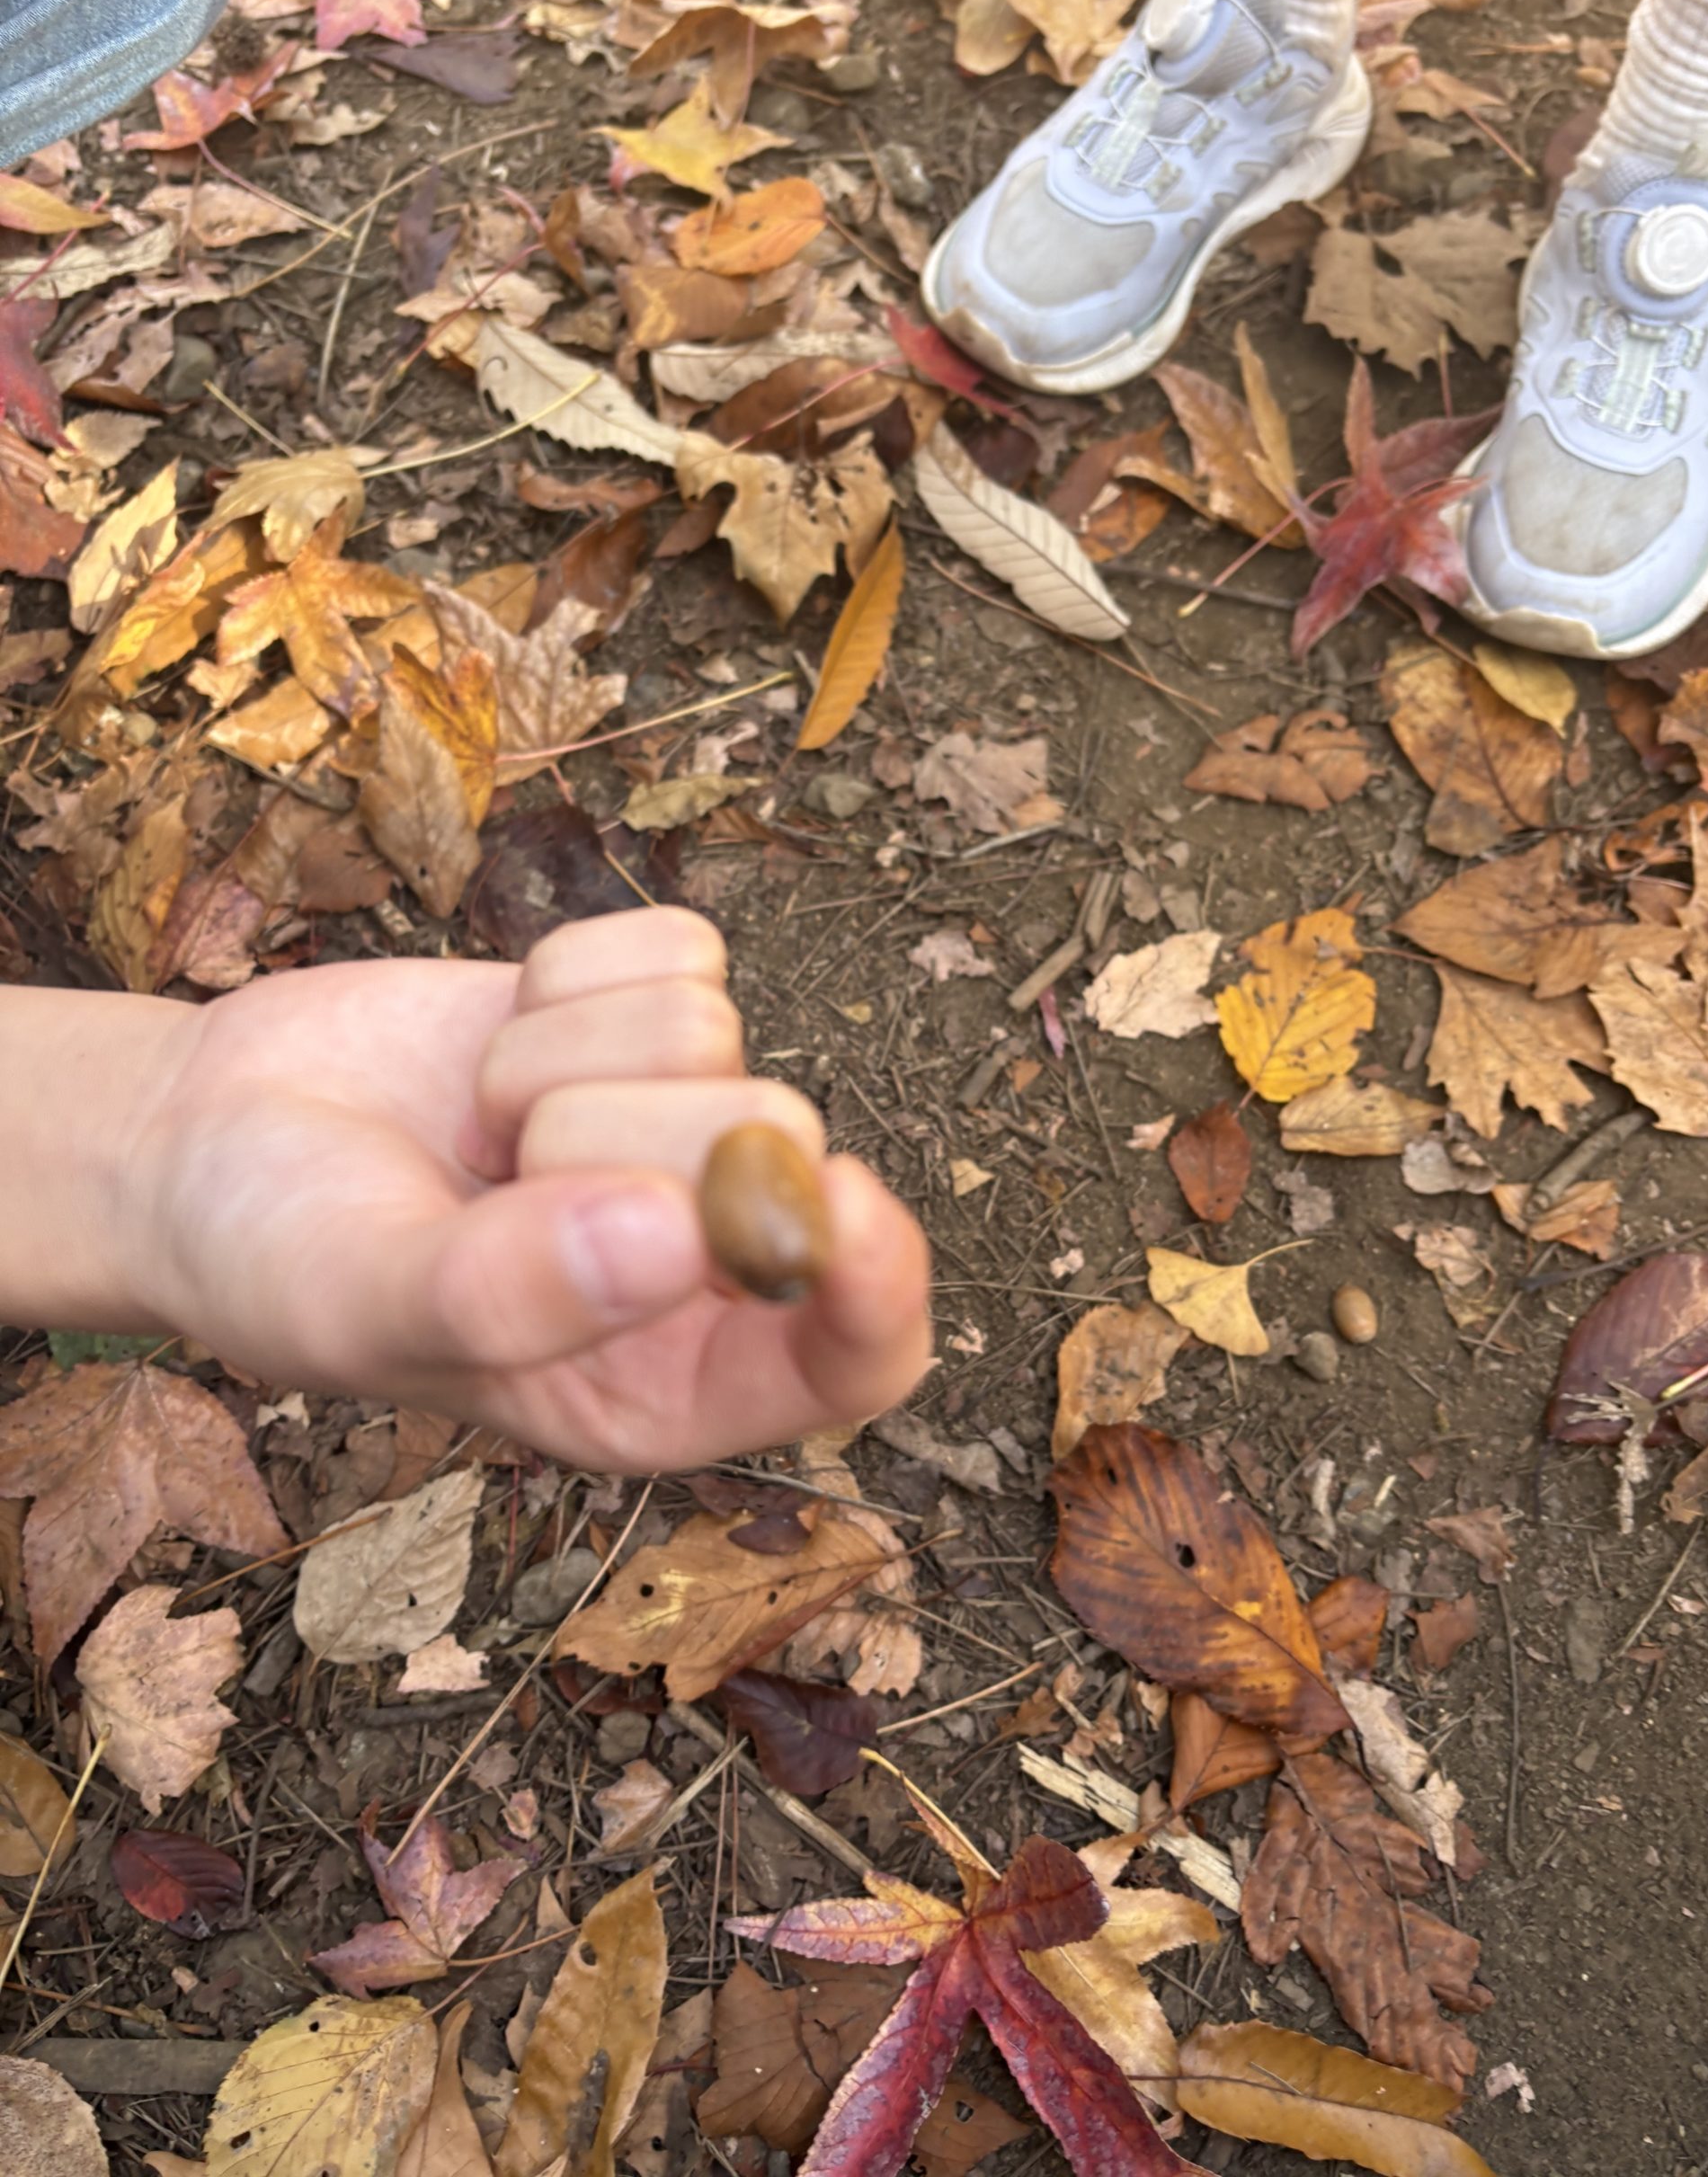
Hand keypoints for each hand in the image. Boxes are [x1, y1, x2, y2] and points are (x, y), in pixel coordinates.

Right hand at [129, 911, 930, 1470]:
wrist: (203, 1137)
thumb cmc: (279, 1258)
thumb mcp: (362, 1306)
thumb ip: (509, 1294)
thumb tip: (680, 1234)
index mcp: (666, 1385)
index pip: (853, 1360)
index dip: (879, 1283)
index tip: (837, 1198)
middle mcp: (703, 1262)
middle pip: (774, 1139)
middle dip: (615, 1128)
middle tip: (493, 1166)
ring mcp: (684, 1126)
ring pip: (712, 1029)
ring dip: (561, 1055)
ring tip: (480, 1126)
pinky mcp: (651, 1018)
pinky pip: (679, 947)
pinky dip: (566, 975)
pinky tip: (500, 1044)